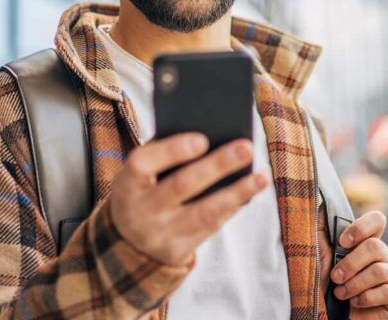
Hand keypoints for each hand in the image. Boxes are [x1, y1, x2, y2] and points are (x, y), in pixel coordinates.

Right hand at [109, 132, 269, 265]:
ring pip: (203, 212)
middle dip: (217, 166)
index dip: (173, 150)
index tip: (203, 139)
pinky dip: (231, 208)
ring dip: (237, 193)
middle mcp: (139, 211)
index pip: (143, 163)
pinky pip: (210, 228)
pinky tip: (249, 193)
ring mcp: (158, 235)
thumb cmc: (143, 189)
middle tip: (246, 148)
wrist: (128, 241)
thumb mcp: (141, 174)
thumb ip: (164, 153)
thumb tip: (212, 136)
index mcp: (126, 183)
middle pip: (182, 185)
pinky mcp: (176, 251)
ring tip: (261, 177)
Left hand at [328, 211, 387, 318]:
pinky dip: (367, 298)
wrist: (335, 314)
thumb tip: (319, 203)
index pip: (377, 220)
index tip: (343, 241)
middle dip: (351, 263)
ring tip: (341, 294)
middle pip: (376, 246)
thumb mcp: (321, 255)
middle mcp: (383, 255)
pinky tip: (356, 303)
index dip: (362, 227)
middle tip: (335, 277)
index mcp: (366, 242)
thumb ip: (322, 230)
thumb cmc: (328, 283)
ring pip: (380, 270)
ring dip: (356, 284)